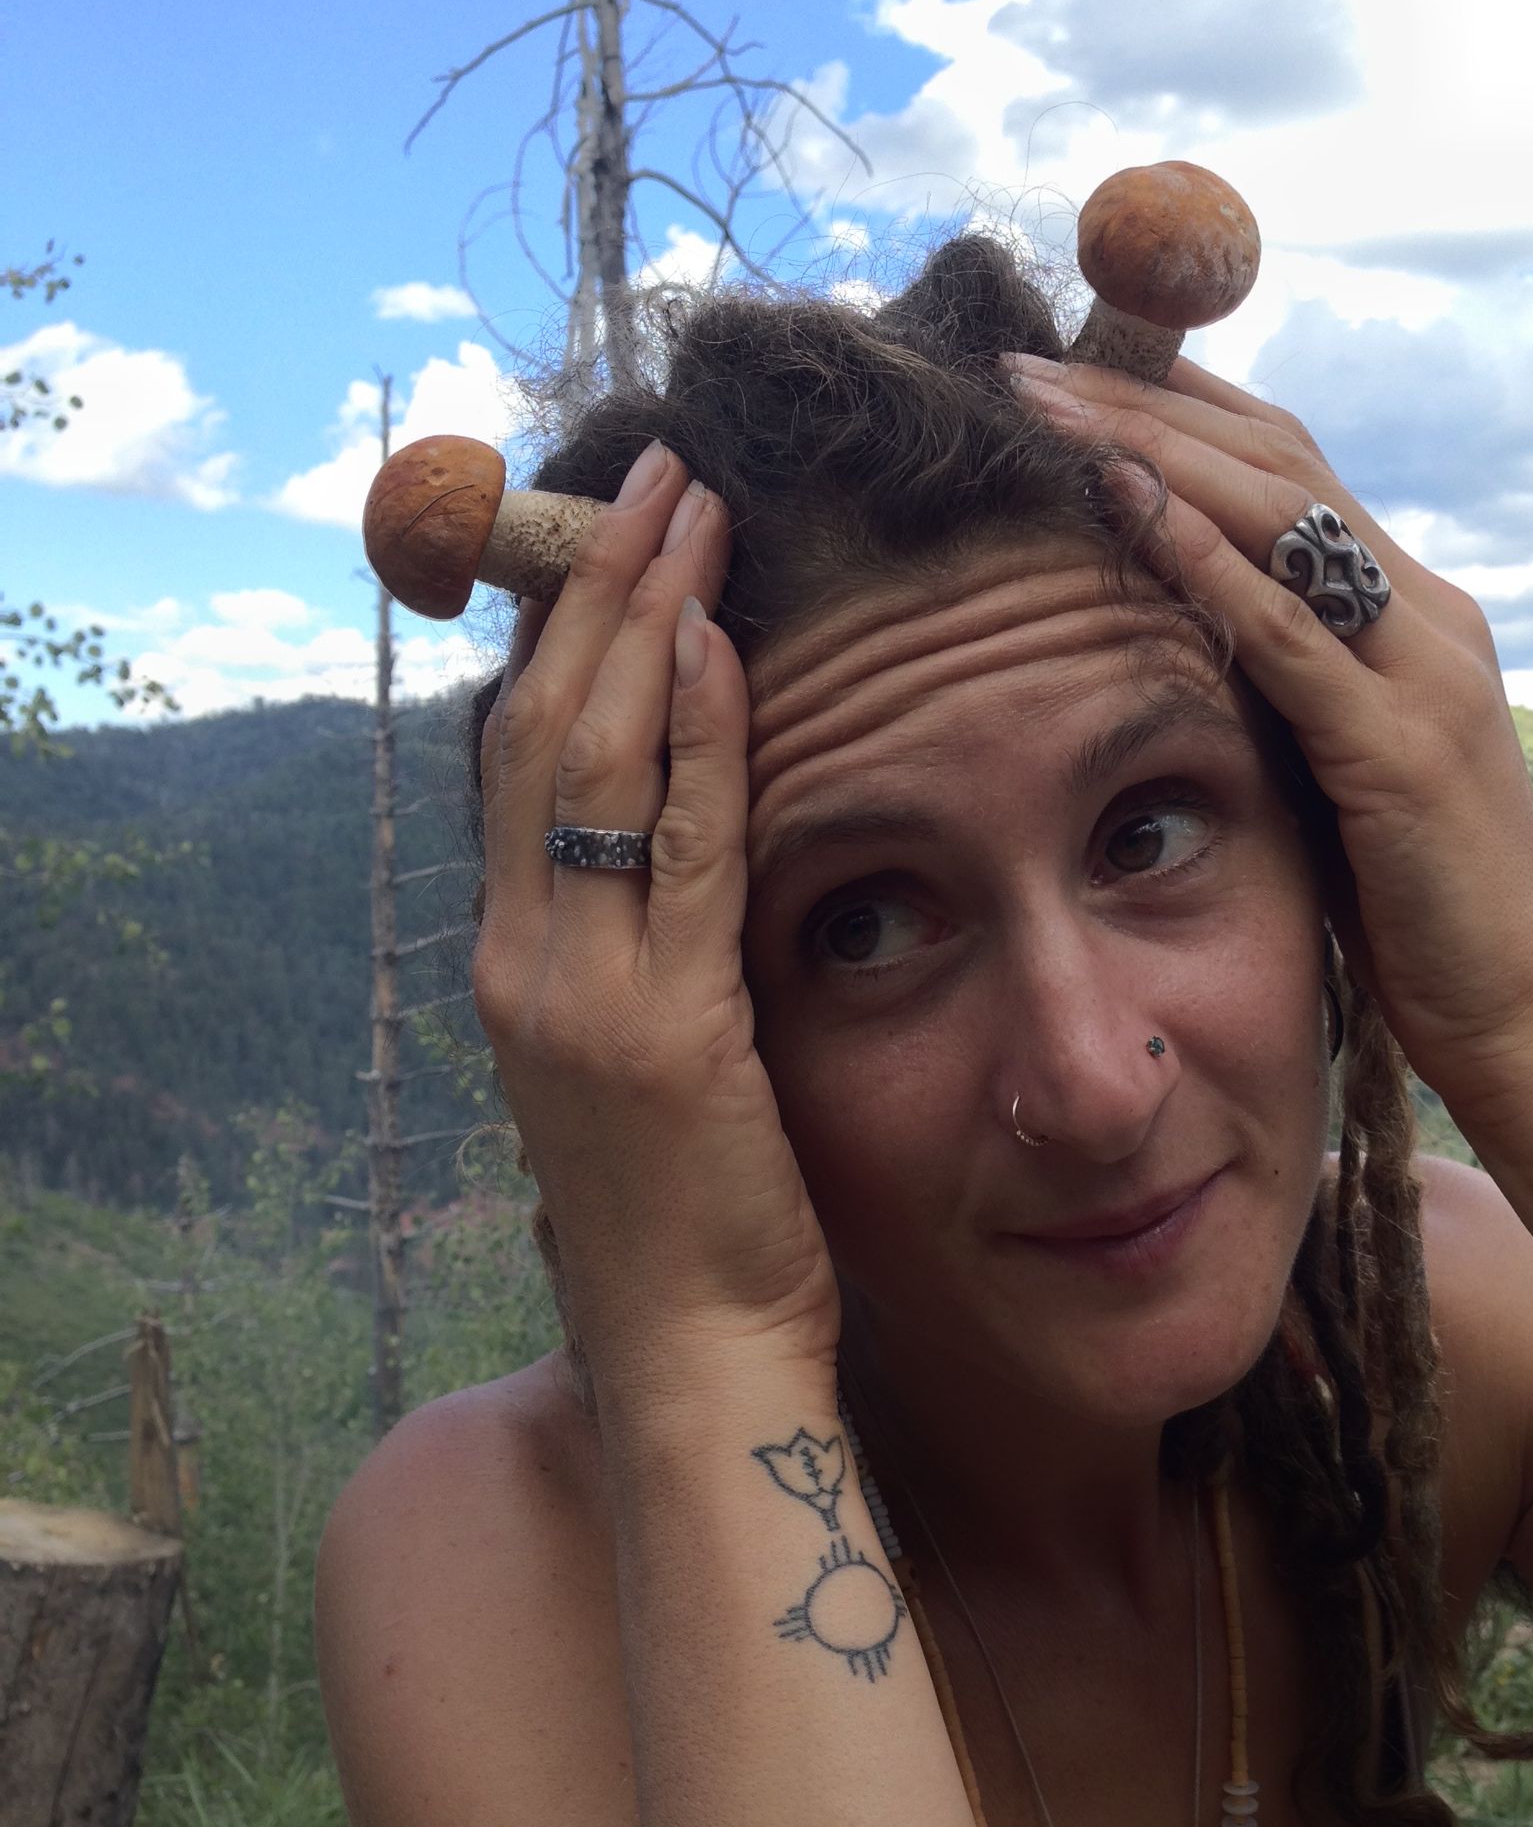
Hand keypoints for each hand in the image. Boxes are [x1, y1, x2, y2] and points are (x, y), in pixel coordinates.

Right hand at [473, 443, 840, 1407]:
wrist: (695, 1352)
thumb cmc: (693, 1214)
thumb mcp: (651, 1061)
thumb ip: (649, 950)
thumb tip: (687, 852)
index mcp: (523, 964)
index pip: (526, 761)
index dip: (566, 637)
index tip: (620, 538)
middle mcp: (526, 963)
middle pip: (542, 730)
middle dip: (597, 590)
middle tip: (658, 474)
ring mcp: (579, 996)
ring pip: (590, 764)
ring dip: (642, 623)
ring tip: (689, 508)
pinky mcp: (661, 1032)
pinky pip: (674, 852)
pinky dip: (689, 740)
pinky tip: (715, 644)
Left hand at [1004, 351, 1532, 1120]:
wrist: (1519, 1011)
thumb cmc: (1414, 904)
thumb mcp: (1336, 770)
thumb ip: (1283, 692)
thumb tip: (1177, 641)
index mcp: (1413, 614)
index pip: (1289, 471)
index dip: (1180, 408)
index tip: (1071, 371)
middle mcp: (1429, 614)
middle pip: (1273, 464)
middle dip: (1142, 401)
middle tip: (1022, 362)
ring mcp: (1424, 671)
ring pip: (1280, 518)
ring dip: (1151, 449)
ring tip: (1042, 404)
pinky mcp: (1402, 747)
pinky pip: (1291, 633)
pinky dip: (1206, 561)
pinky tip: (1125, 506)